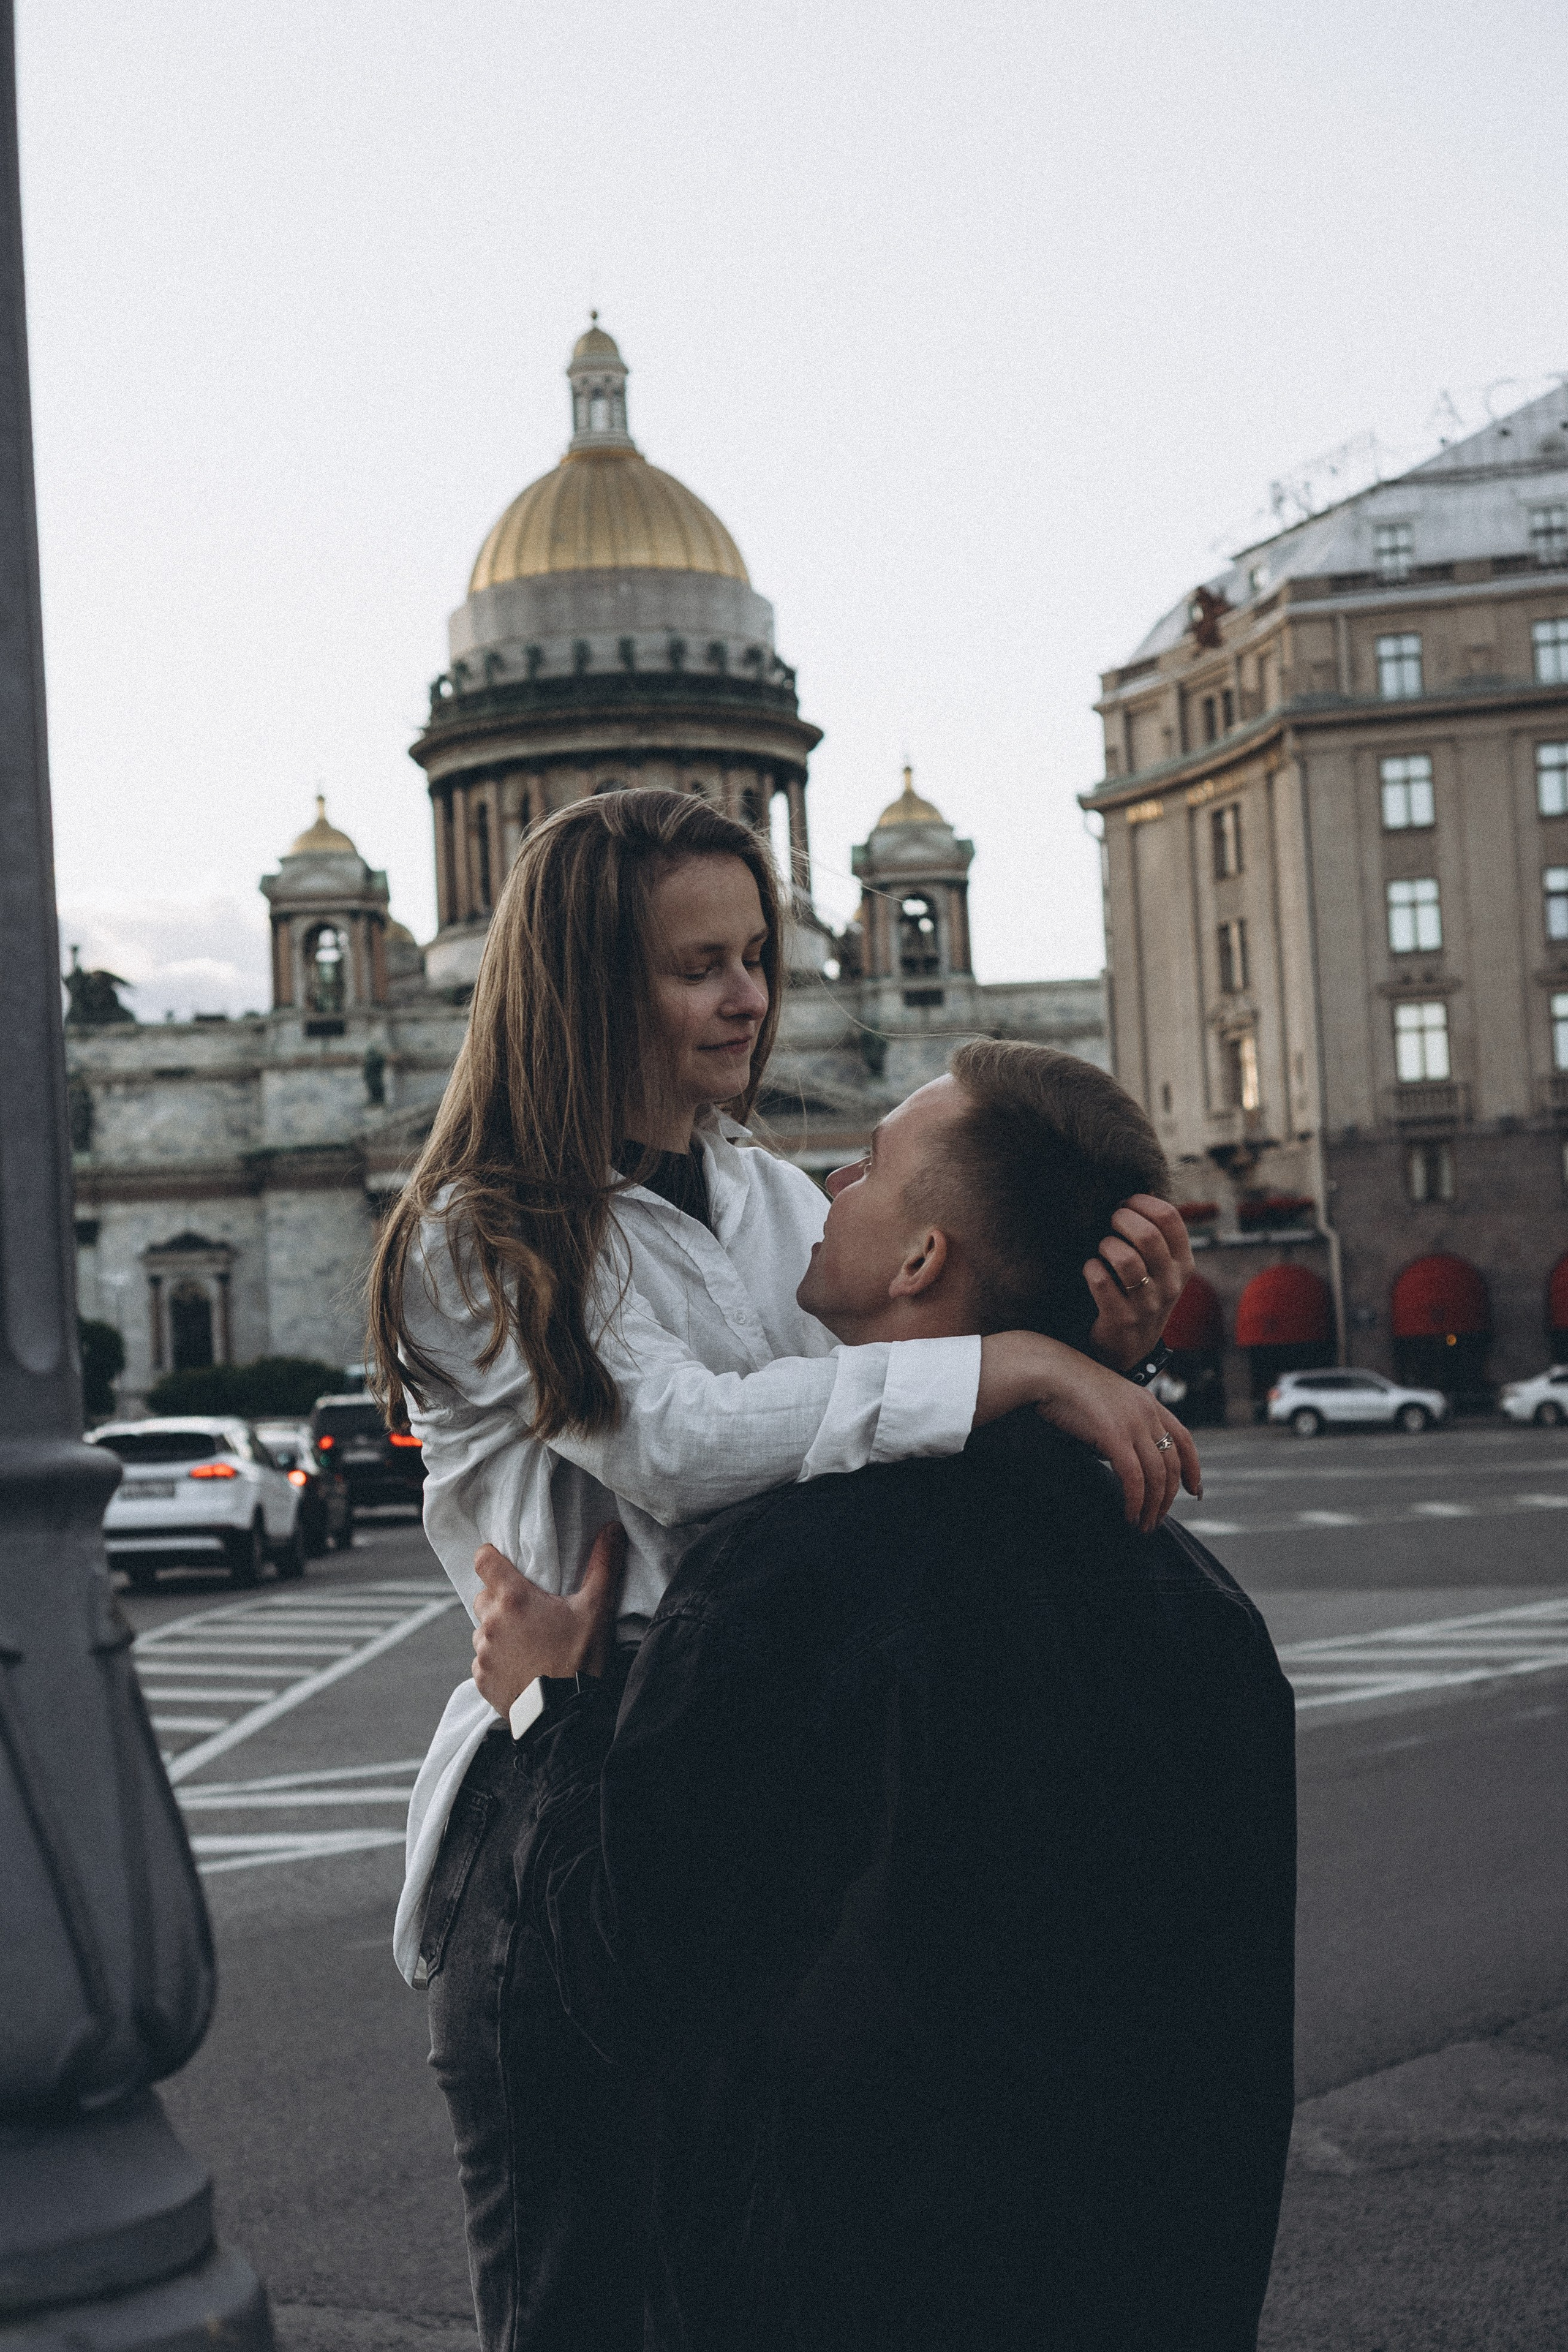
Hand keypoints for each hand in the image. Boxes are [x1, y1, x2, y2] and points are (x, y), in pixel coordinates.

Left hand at [471, 1525, 627, 1715]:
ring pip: (483, 1630)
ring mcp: (482, 1653)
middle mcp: (490, 1623)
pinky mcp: (481, 1679)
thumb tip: (612, 1528)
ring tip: (530, 1645)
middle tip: (531, 1612)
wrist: (564, 1718)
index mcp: (513, 1599)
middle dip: (502, 1600)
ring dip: (499, 1632)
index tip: (506, 1565)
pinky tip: (524, 1668)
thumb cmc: (579, 1661)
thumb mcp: (597, 1610)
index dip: (492, 1558)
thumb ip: (603, 1565)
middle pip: (485, 1596)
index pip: (482, 1560)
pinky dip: (499, 1661)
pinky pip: (484, 1661)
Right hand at [976, 1332, 1201, 1532]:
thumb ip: (1123, 1427)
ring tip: (1142, 1525)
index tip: (1193, 1490)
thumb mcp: (1108, 1403)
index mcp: (1149, 1403)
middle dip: (1168, 1498)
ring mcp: (1133, 1424)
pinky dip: (1135, 1501)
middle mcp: (1147, 1413)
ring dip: (1152, 1506)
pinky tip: (1129, 1514)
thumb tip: (1123, 1459)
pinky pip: (1134, 1478)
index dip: (1193, 1468)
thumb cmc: (1069, 1388)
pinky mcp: (1114, 1436)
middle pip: (1172, 1464)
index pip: (1185, 1439)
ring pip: (1157, 1476)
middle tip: (1155, 1520)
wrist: (1049, 1371)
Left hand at [1085, 1195, 1194, 1371]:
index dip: (1142, 1202)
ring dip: (1105, 1245)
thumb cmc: (1140, 1294)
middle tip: (1109, 1223)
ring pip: (1124, 1258)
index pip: (1169, 1217)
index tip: (1125, 1203)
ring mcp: (1148, 1304)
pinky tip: (1092, 1270)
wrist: (1129, 1347)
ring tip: (1102, 1248)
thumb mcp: (1161, 1268)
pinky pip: (1100, 1280)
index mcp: (1183, 1264)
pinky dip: (1091, 1268)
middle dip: (1120, 1219)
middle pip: (1146, 1235)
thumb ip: (1157, 1235)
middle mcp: (1171, 1284)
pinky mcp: (1122, 1319)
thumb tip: (1141, 1190)